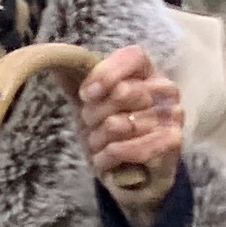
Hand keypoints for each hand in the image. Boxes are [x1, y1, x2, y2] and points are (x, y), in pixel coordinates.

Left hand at [78, 47, 185, 217]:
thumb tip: (53, 65)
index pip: (133, 57)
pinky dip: (108, 157)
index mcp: (147, 72)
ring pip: (119, 124)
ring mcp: (172, 115)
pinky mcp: (172, 141)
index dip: (106, 73)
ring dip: (98, 140)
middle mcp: (165, 89)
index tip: (86, 94)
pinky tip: (105, 159)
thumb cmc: (112, 129)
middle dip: (94, 114)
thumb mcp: (91, 102)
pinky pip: (129, 147)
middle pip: (122, 91)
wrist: (135, 170)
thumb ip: (75, 81)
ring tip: (100, 145)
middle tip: (92, 125)